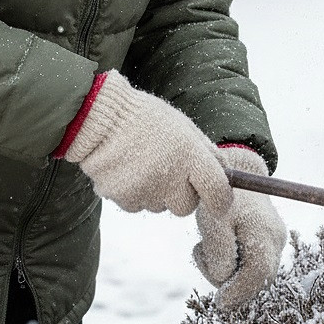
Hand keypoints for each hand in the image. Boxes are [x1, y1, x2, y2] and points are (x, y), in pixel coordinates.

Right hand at [61, 69, 227, 215]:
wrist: (98, 116)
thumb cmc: (144, 117)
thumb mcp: (181, 125)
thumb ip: (205, 151)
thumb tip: (225, 173)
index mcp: (188, 154)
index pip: (218, 192)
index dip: (221, 200)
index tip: (218, 200)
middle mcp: (170, 176)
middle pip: (187, 206)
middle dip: (182, 193)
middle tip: (170, 171)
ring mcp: (145, 190)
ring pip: (160, 206)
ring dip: (156, 192)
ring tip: (142, 163)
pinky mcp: (122, 199)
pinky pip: (137, 205)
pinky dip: (135, 193)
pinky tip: (127, 169)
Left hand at [193, 146, 286, 310]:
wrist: (237, 170)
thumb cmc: (222, 193)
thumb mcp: (213, 221)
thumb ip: (219, 253)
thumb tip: (224, 281)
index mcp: (266, 233)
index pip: (258, 275)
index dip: (238, 293)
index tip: (219, 303)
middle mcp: (277, 240)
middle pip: (257, 278)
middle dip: (230, 280)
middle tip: (201, 257)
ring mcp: (275, 240)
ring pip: (254, 272)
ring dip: (229, 269)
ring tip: (205, 245)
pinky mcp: (268, 240)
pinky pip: (252, 262)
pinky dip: (233, 260)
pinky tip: (217, 243)